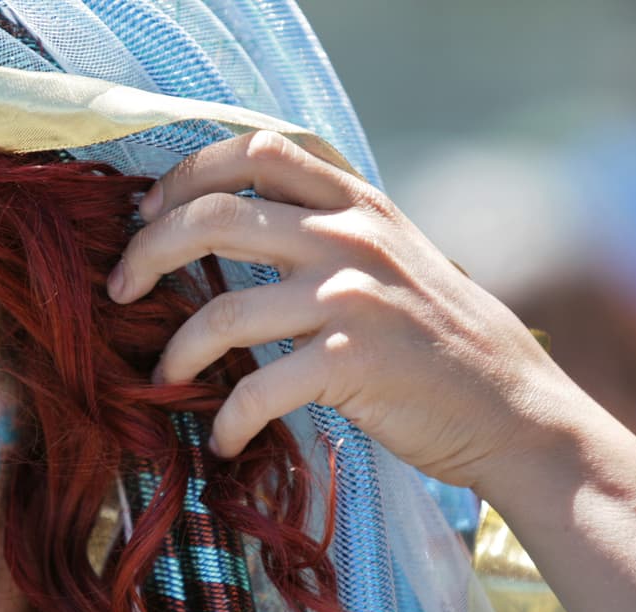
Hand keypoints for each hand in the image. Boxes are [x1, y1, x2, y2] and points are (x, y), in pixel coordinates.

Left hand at [110, 131, 579, 490]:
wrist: (515, 410)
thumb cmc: (448, 342)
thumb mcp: (399, 260)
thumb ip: (335, 232)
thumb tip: (245, 229)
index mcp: (361, 206)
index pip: (259, 150)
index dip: (190, 171)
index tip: (150, 209)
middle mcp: (353, 239)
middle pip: (218, 215)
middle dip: (149, 248)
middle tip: (120, 288)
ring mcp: (353, 300)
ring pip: (222, 310)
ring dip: (176, 350)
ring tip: (164, 375)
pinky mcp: (354, 365)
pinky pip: (257, 388)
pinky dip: (227, 417)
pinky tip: (222, 438)